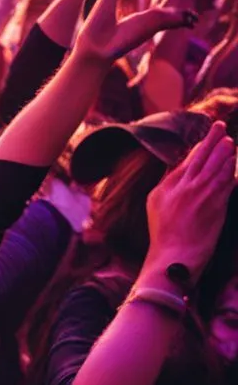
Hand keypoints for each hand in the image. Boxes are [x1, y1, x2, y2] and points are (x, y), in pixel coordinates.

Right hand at [146, 120, 236, 280]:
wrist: (174, 255)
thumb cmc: (164, 233)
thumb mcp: (155, 204)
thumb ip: (167, 184)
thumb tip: (177, 169)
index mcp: (168, 186)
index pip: (188, 159)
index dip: (200, 146)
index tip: (208, 136)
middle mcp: (186, 186)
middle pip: (203, 157)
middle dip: (214, 140)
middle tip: (221, 129)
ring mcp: (203, 194)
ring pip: (219, 166)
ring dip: (227, 153)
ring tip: (230, 144)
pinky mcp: (217, 205)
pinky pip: (228, 182)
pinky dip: (232, 171)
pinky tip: (234, 163)